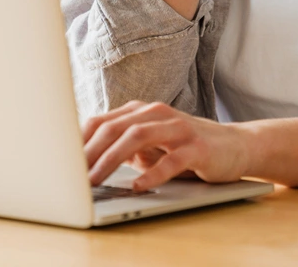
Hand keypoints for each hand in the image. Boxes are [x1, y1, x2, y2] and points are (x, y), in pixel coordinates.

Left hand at [83, 100, 251, 191]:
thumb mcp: (152, 145)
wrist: (236, 146)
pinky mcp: (198, 147)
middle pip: (115, 127)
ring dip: (112, 159)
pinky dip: (153, 173)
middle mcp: (157, 114)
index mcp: (142, 112)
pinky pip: (172, 159)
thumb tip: (89, 164)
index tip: (61, 161)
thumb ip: (125, 148)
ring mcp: (178, 128)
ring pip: (138, 136)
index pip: (102, 121)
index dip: (80, 140)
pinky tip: (139, 186)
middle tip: (72, 175)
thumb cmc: (187, 147)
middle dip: (90, 152)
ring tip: (95, 179)